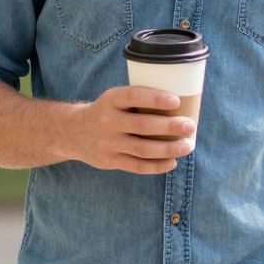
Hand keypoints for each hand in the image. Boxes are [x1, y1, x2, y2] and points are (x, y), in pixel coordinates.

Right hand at [67, 85, 196, 174]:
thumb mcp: (114, 99)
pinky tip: (172, 162)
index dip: (155, 99)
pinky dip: (157, 166)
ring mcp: (108, 144)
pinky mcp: (110, 161)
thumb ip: (137, 100)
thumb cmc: (107, 111)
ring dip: (169, 149)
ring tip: (187, 146)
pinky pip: (137, 166)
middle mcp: (107, 121)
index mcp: (110, 100)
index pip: (133, 96)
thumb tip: (180, 103)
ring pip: (143, 149)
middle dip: (170, 127)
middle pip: (142, 125)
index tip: (176, 102)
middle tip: (189, 126)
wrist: (73, 132)